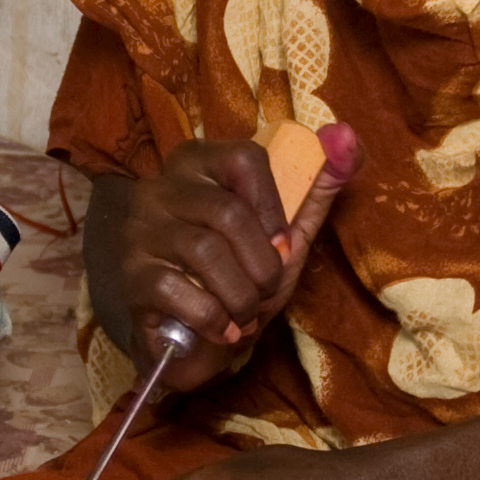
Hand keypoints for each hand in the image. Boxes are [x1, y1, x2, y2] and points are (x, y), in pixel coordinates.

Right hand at [83, 138, 345, 396]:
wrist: (194, 342)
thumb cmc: (240, 278)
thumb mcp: (285, 237)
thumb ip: (315, 190)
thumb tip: (348, 137)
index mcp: (200, 164)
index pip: (244, 158)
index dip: (275, 207)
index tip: (283, 245)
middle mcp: (161, 188)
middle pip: (226, 211)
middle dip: (261, 263)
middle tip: (266, 291)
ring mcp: (140, 231)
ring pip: (203, 250)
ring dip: (240, 294)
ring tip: (246, 314)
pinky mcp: (130, 277)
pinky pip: (176, 289)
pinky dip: (213, 317)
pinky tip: (222, 328)